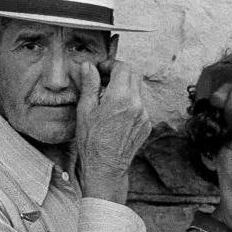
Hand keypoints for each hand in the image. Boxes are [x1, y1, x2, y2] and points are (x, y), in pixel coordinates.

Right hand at [75, 60, 151, 203]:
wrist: (106, 167)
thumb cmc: (91, 141)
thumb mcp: (85, 110)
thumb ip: (89, 84)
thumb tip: (88, 66)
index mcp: (120, 98)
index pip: (123, 67)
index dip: (110, 64)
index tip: (100, 69)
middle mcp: (137, 104)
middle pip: (133, 75)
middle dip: (119, 73)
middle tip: (104, 79)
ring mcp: (144, 115)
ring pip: (137, 90)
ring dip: (124, 88)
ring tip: (107, 98)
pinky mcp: (146, 124)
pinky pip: (140, 105)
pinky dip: (129, 102)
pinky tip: (116, 113)